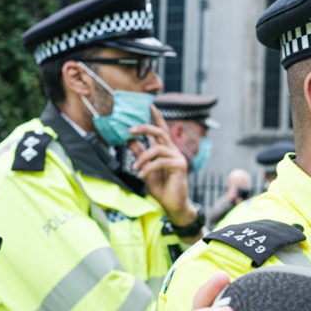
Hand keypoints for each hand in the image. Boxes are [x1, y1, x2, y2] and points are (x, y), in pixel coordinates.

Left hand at [128, 106, 194, 222]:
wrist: (172, 205)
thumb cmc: (161, 188)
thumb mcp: (145, 169)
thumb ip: (140, 154)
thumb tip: (130, 141)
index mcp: (166, 150)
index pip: (161, 129)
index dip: (156, 117)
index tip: (150, 105)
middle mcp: (173, 151)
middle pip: (160, 132)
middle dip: (144, 128)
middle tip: (130, 129)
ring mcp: (177, 158)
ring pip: (157, 148)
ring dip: (142, 158)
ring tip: (135, 168)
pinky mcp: (179, 166)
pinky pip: (160, 162)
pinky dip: (147, 168)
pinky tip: (141, 175)